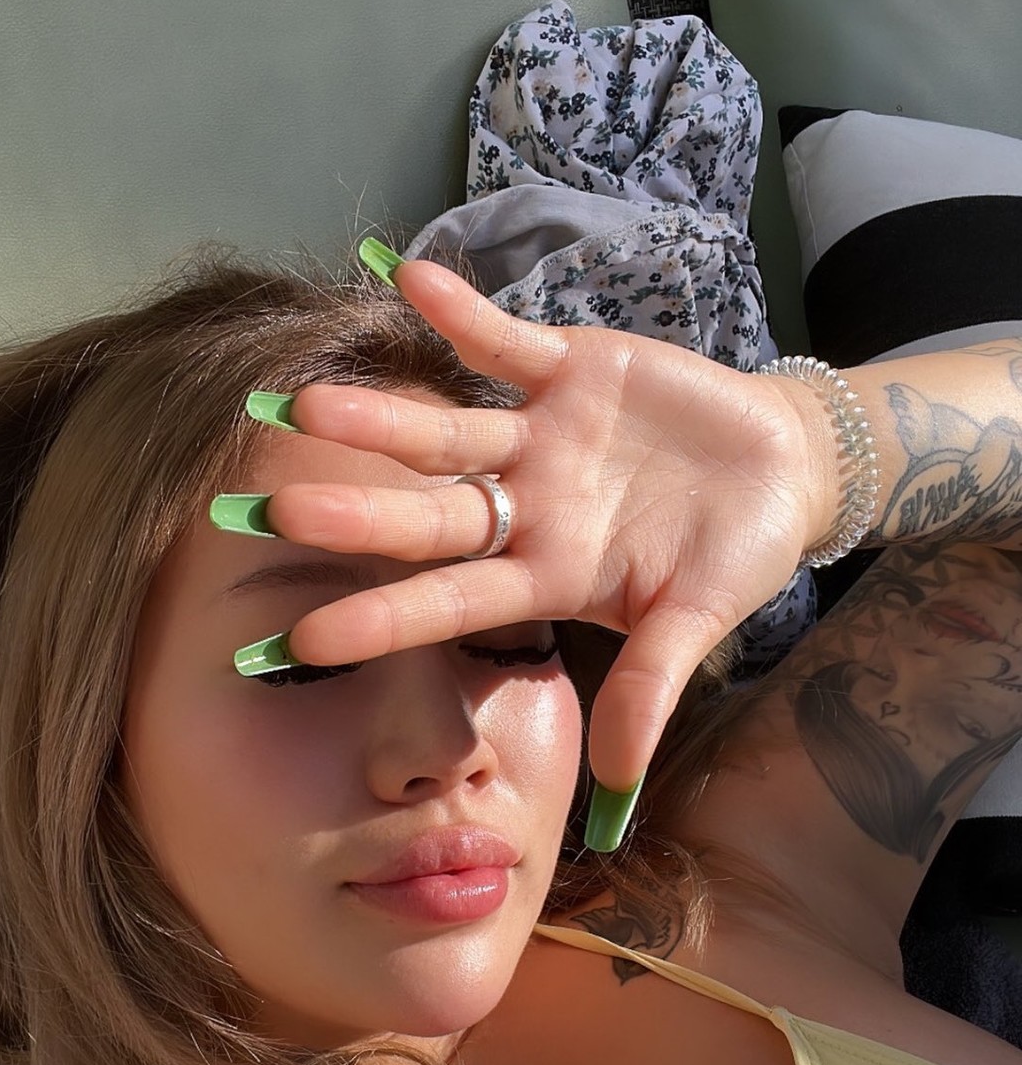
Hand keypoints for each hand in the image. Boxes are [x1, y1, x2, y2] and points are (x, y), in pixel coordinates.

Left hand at [260, 260, 821, 796]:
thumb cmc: (736, 552)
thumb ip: (652, 686)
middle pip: (431, 515)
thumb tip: (621, 786)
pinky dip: (463, 312)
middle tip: (280, 512)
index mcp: (548, 575)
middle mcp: (525, 507)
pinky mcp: (567, 368)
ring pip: (448, 428)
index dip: (384, 618)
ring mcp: (539, 437)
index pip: (452, 602)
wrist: (783, 463)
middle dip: (361, 514)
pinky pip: (503, 339)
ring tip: (308, 404)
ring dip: (383, 418)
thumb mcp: (699, 620)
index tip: (306, 640)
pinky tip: (408, 278)